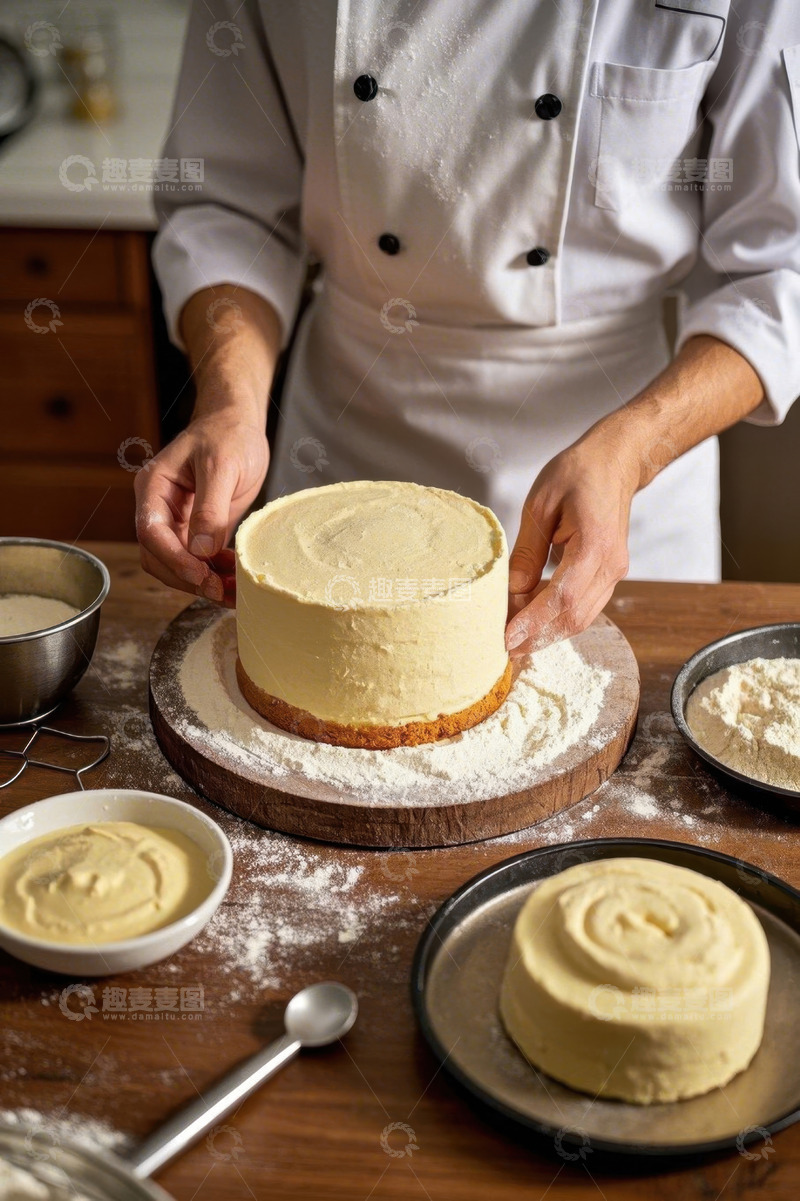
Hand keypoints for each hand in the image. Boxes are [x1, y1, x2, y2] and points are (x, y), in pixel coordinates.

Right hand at [135, 412, 268, 604]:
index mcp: (154, 487)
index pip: (151, 532)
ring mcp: (177, 522)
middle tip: (220, 591)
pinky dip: (214, 574)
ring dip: (201, 583)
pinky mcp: (197, 531)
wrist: (239, 425)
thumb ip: (210, 508)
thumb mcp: (221, 466)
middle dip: (186, 578)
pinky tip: (235, 580)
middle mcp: (159, 508)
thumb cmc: (227, 434)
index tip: (200, 575)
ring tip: (233, 592)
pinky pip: (198, 561)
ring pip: (176, 565)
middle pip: (158, 557)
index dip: (174, 559)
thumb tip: (201, 550)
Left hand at [504, 436, 636, 656]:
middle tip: (504, 647)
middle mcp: (611, 565)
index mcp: (595, 545)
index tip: (507, 637)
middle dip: (538, 636)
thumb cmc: (578, 473)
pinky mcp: (609, 574)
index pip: (562, 597)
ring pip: (581, 617)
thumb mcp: (540, 506)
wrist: (615, 462)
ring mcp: (614, 572)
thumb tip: (511, 591)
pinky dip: (558, 617)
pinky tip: (533, 616)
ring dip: (548, 631)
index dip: (534, 622)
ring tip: (514, 637)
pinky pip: (585, 606)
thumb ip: (527, 551)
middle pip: (573, 616)